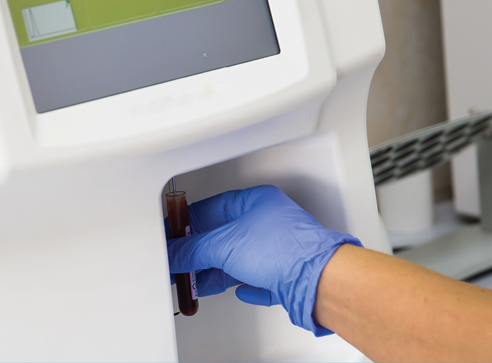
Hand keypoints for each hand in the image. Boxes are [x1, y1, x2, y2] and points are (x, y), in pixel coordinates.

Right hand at [166, 185, 360, 335]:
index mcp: (255, 201)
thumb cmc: (285, 250)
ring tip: (195, 280)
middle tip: (180, 261)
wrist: (318, 280)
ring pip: (238, 258)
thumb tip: (176, 254)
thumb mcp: (225, 245)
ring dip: (215, 271)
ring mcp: (277, 248)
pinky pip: (257, 277)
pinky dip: (243, 283)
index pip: (210, 209)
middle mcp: (267, 222)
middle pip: (223, 235)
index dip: (187, 224)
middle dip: (199, 252)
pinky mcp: (284, 273)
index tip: (173, 236)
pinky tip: (237, 289)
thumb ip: (194, 250)